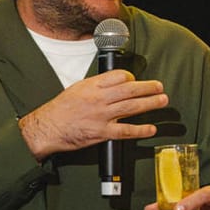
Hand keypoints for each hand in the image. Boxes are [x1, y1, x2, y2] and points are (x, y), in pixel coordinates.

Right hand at [19, 70, 166, 160]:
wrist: (47, 129)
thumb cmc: (60, 110)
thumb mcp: (77, 89)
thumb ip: (96, 86)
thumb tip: (115, 83)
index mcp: (92, 86)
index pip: (119, 76)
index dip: (131, 77)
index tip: (136, 80)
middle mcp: (99, 99)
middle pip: (130, 89)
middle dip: (148, 87)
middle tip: (160, 87)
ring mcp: (101, 116)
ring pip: (131, 107)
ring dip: (150, 103)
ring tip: (162, 101)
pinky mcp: (101, 133)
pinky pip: (125, 131)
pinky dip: (140, 130)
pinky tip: (151, 128)